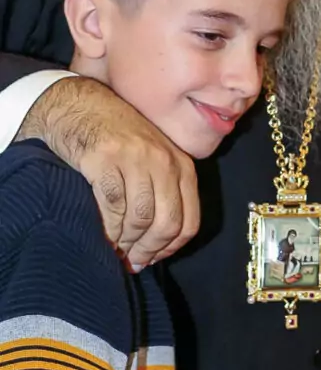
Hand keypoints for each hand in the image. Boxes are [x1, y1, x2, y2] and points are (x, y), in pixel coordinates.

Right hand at [18, 77, 198, 267]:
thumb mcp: (153, 158)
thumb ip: (163, 192)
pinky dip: (107, 228)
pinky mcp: (106, 160)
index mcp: (181, 165)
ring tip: (114, 249)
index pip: (190, 221)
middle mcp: (164, 161)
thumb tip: (158, 245)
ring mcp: (136, 159)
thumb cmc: (117, 138)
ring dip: (126, 242)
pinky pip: (113, 207)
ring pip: (140, 219)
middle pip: (167, 224)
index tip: (152, 259)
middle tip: (131, 262)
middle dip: (148, 250)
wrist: (81, 107)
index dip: (170, 248)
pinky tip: (101, 233)